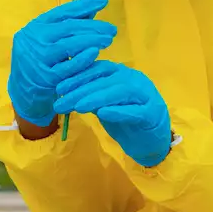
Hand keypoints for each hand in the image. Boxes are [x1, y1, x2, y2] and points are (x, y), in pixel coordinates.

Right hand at [7, 0, 115, 126]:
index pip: (63, 11)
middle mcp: (34, 38)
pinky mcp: (46, 77)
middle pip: (69, 27)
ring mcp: (39, 58)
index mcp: (36, 26)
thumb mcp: (49, 39)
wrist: (23, 90)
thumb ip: (69, 25)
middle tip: (112, 29)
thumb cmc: (41, 61)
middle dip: (94, 26)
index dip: (84, 5)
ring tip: (108, 39)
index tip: (104, 1)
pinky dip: (83, 59)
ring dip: (92, 40)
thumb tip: (94, 9)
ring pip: (69, 45)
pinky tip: (95, 54)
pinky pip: (68, 67)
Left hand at [54, 60, 171, 167]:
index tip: (59, 88)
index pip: (99, 69)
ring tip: (78, 106)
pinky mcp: (153, 115)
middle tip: (62, 101)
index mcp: (124, 74)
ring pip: (121, 92)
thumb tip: (63, 90)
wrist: (151, 142)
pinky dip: (119, 111)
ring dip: (97, 98)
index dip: (79, 76)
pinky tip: (102, 114)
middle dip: (82, 89)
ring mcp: (147, 96)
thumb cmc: (125, 121)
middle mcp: (136, 80)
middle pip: (107, 80)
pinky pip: (136, 111)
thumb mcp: (105, 105)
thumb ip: (91, 95)